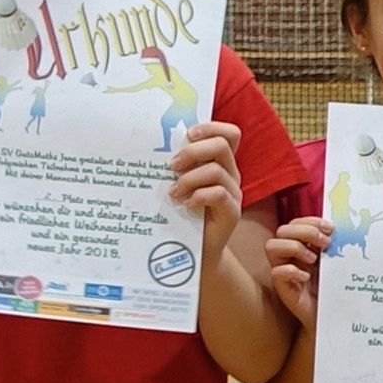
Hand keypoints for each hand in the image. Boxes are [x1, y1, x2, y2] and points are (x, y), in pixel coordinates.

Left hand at [169, 121, 242, 262]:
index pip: (229, 134)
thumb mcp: (178, 186)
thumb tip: (148, 147)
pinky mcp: (232, 212)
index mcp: (220, 163)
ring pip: (216, 170)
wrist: (193, 255)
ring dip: (189, 179)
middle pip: (221, 145)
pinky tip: (185, 205)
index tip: (188, 134)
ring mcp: (233, 193)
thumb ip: (174, 168)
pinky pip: (219, 194)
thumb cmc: (180, 217)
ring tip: (172, 193)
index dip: (211, 127)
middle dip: (193, 151)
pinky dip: (198, 196)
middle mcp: (230, 174)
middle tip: (171, 166)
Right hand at [265, 216, 331, 328]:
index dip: (311, 221)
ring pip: (271, 246)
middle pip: (283, 230)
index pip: (296, 222)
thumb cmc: (335, 285)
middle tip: (326, 244)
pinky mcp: (283, 288)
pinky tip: (307, 277)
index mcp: (303, 245)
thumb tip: (342, 226)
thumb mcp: (337, 260)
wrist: (333, 313)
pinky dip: (292, 270)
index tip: (331, 229)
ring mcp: (285, 270)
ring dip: (294, 247)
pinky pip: (276, 272)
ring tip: (314, 259)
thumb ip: (335, 244)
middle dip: (305, 231)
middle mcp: (290, 255)